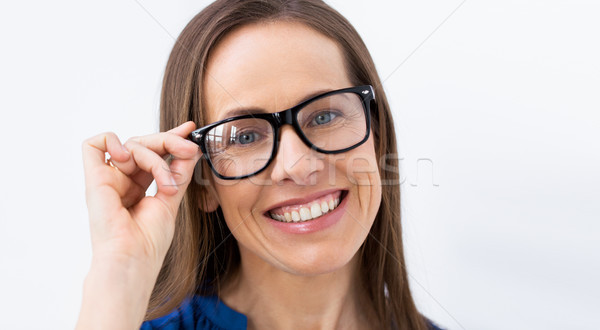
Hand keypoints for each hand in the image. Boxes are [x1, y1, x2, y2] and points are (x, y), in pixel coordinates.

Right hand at [81, 121, 200, 271]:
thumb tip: (191, 149)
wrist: (133, 257)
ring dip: (155, 159)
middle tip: (190, 149)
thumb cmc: (149, 239)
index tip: (191, 130)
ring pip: (131, 144)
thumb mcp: (172, 197)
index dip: (171, 138)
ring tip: (166, 185)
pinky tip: (127, 158)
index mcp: (138, 184)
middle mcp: (122, 179)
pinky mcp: (94, 178)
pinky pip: (93, 145)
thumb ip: (180, 172)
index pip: (154, 152)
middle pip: (144, 144)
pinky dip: (112, 142)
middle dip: (170, 142)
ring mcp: (108, 178)